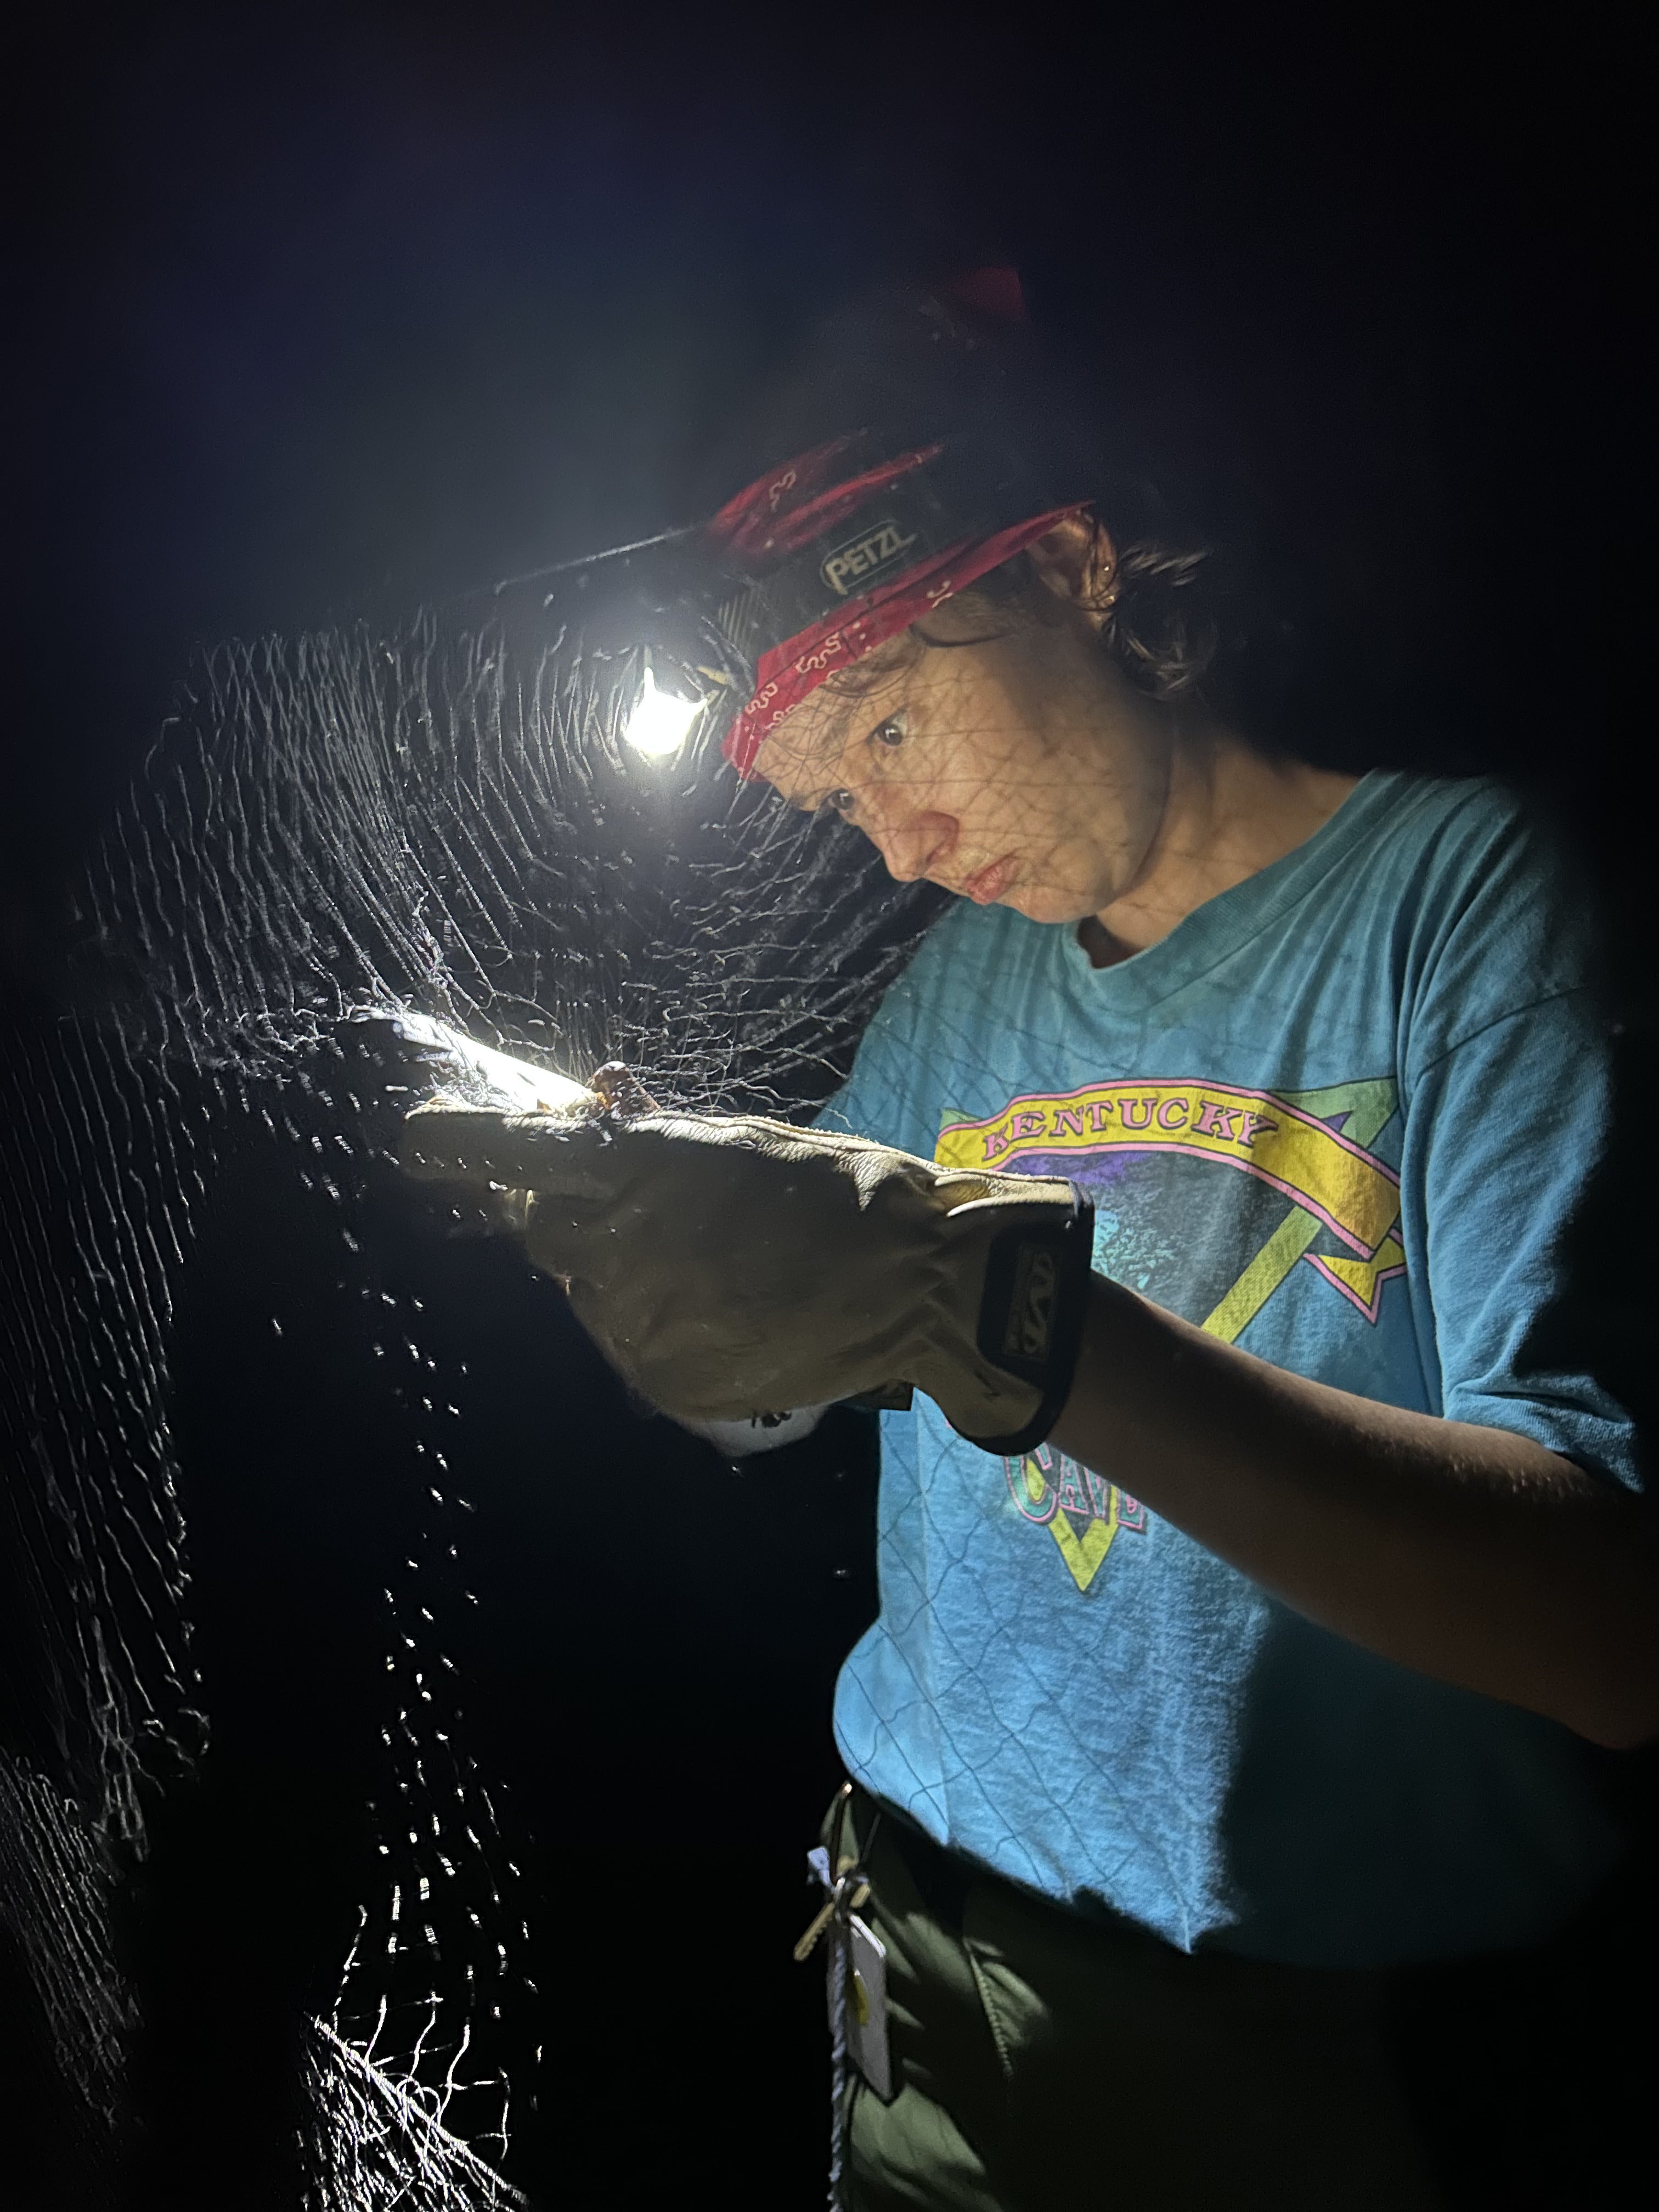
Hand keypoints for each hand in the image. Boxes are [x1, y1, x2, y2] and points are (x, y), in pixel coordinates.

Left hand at [399, 1101, 1093, 1452]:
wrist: (911, 1279)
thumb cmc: (832, 1190)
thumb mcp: (735, 1142)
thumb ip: (650, 1148)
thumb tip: (584, 1133)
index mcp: (639, 1168)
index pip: (515, 1153)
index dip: (457, 1145)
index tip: (413, 1141)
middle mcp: (619, 1246)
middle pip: (545, 1233)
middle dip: (573, 1219)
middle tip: (639, 1214)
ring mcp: (637, 1320)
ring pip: (590, 1292)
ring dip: (625, 1275)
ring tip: (712, 1267)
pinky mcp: (663, 1376)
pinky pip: (631, 1343)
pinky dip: (661, 1325)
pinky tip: (725, 1309)